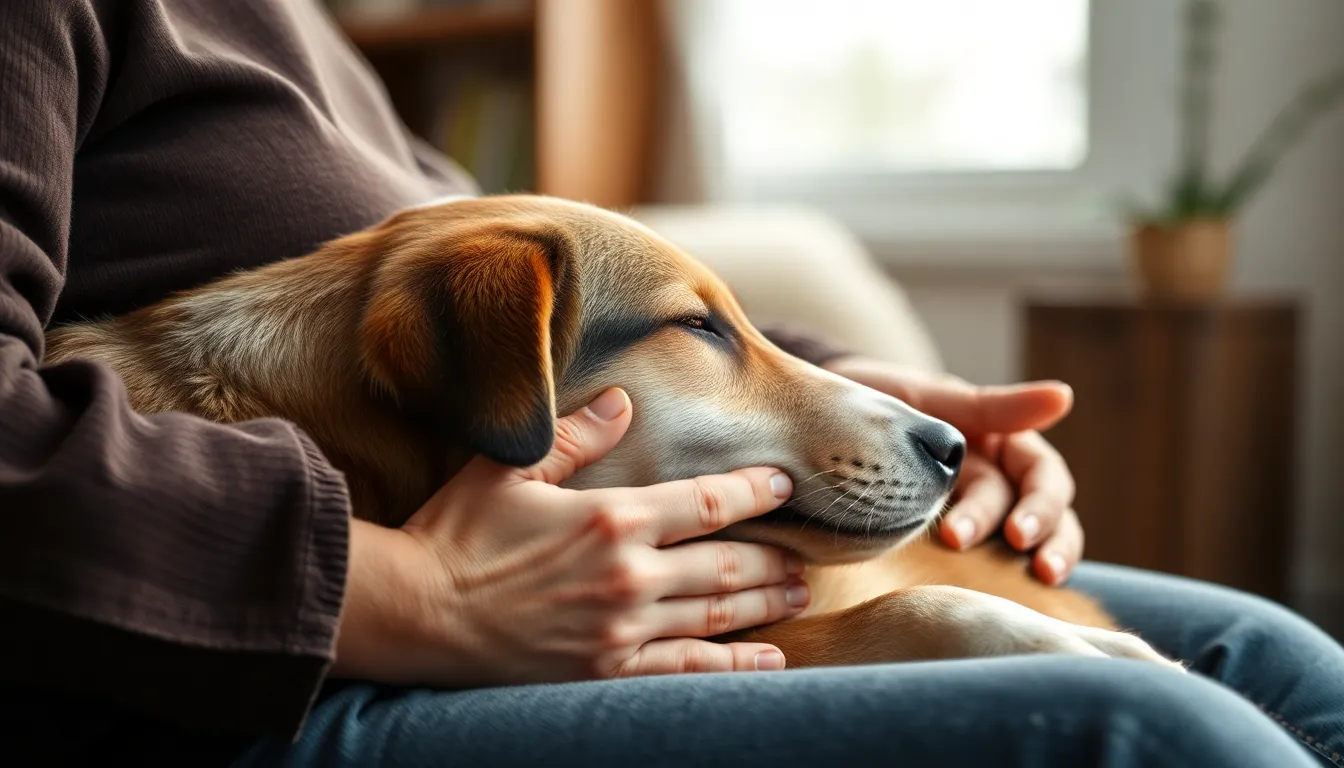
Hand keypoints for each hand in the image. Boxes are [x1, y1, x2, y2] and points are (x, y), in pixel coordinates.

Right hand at [333, 387, 808, 687]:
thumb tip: (624, 399)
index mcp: (611, 518)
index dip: (755, 491)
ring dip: (767, 603)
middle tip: (811, 552)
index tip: (786, 483)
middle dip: (776, 556)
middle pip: (728, 562)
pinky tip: (769, 659)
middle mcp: (629, 575)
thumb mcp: (511, 470)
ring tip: (802, 593)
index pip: (708, 501)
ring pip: (717, 613)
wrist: (413, 613)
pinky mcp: (606, 672)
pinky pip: (687, 671)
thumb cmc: (456, 534)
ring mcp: (621, 630)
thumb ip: (575, 435)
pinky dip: (733, 665)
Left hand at [823, 357, 1082, 584]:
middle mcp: (995, 478)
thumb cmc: (881, 398)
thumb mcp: (932, 399)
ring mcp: (972, 508)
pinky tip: (982, 603)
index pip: (1044, 477)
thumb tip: (1065, 396)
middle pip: (1041, 513)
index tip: (1016, 534)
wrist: (817, 418)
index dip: (1040, 506)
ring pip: (1024, 540)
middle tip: (1009, 551)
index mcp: (999, 443)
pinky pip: (978, 561)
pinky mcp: (943, 535)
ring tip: (1028, 585)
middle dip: (1032, 534)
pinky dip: (991, 579)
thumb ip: (992, 406)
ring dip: (1030, 559)